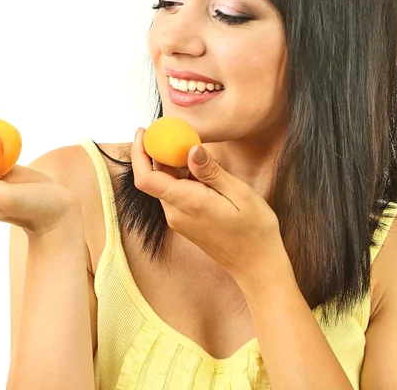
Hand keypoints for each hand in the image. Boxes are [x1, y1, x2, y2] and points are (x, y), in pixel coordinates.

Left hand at [131, 127, 288, 284]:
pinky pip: (174, 193)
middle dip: (158, 152)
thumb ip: (211, 171)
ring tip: (195, 150)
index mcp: (187, 204)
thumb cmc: (254, 230)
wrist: (257, 265)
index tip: (144, 132)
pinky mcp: (184, 221)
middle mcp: (175, 213)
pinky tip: (201, 171)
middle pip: (154, 177)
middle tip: (177, 131)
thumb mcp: (239, 193)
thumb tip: (191, 149)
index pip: (146, 178)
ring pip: (164, 184)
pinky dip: (180, 176)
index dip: (139, 153)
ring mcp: (178, 219)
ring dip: (172, 164)